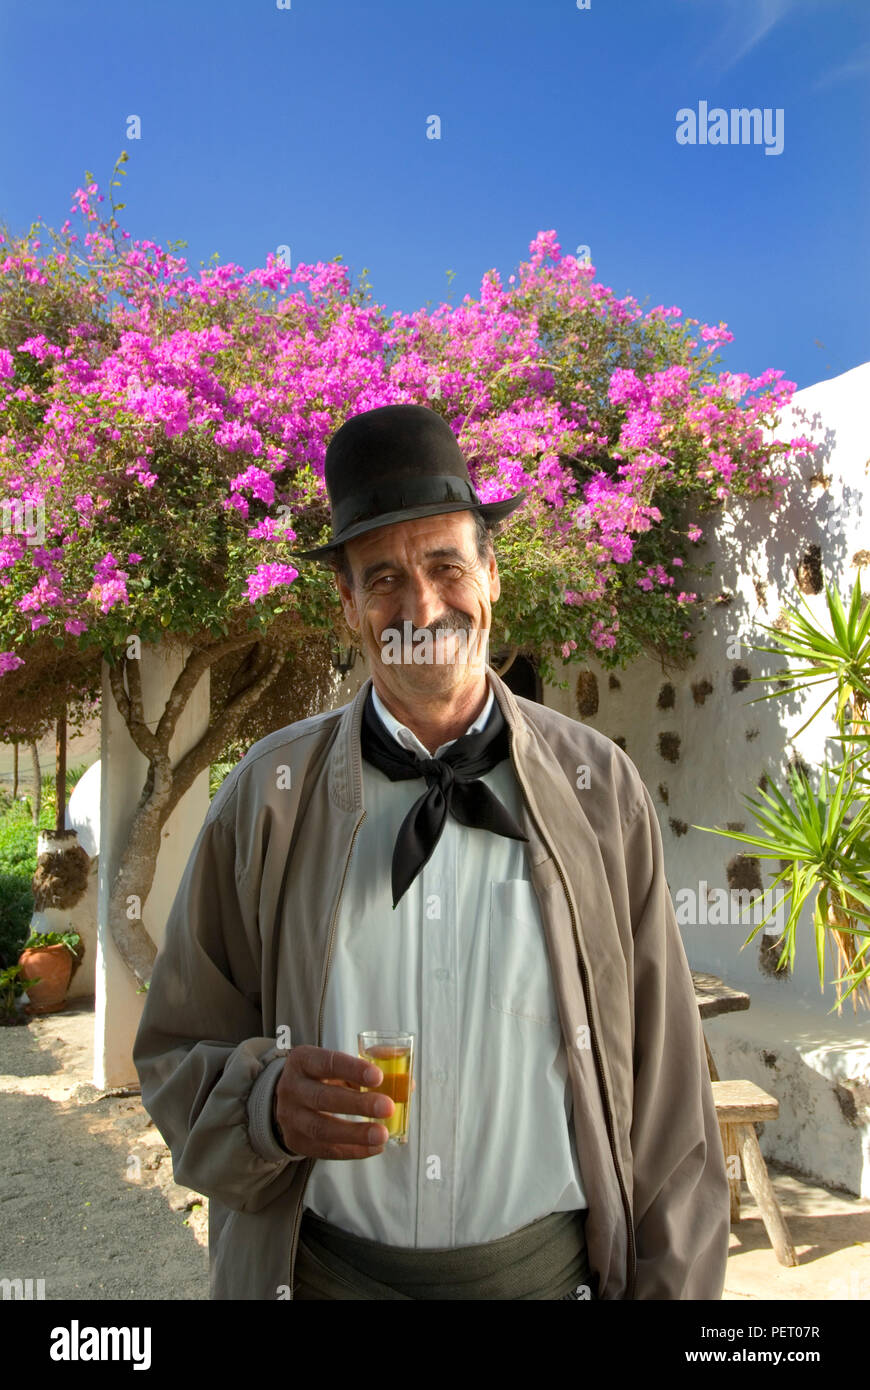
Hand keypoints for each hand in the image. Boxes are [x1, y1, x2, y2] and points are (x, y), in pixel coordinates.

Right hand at [272, 1044, 397, 1159]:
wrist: (287, 1099)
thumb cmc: (323, 1077)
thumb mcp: (337, 1064)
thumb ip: (370, 1067)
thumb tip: (407, 1083)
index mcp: (303, 1061)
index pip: (327, 1062)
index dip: (353, 1070)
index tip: (378, 1077)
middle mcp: (291, 1088)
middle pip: (323, 1097)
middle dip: (358, 1104)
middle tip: (388, 1108)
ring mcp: (291, 1118)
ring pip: (321, 1128)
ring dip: (355, 1133)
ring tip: (382, 1135)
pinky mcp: (296, 1142)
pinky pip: (325, 1150)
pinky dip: (352, 1150)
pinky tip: (374, 1148)